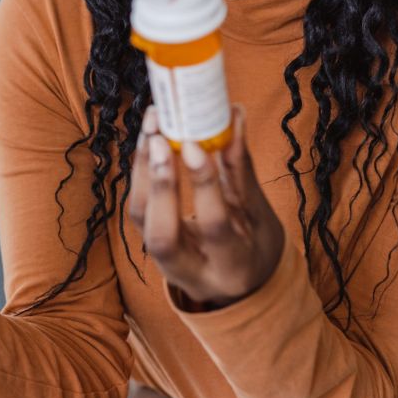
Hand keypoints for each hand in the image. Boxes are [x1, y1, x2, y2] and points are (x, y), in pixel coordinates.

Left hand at [128, 103, 285, 310]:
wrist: (239, 283)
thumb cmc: (254, 245)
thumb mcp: (258, 213)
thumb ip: (241, 168)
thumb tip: (234, 113)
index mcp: (231, 267)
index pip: (214, 226)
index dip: (203, 184)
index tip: (193, 143)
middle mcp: (192, 273)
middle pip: (163, 236)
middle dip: (158, 184)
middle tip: (159, 136)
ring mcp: (165, 263)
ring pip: (141, 220)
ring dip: (142, 170)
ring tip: (152, 126)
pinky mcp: (149, 244)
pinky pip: (138, 208)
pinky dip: (141, 172)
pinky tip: (149, 139)